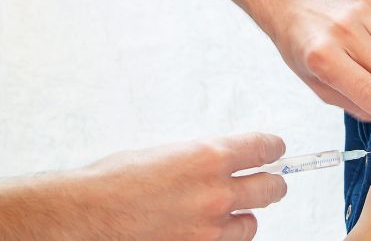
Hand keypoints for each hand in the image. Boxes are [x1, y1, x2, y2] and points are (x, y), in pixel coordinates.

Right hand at [0, 133, 287, 239]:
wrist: (84, 218)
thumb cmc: (114, 182)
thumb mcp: (165, 153)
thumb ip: (201, 157)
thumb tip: (223, 160)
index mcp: (209, 156)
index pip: (264, 148)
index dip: (274, 148)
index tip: (276, 150)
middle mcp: (216, 191)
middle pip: (271, 187)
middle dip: (272, 183)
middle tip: (270, 182)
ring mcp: (209, 227)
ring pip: (253, 222)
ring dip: (246, 215)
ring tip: (232, 211)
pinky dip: (224, 238)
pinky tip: (212, 231)